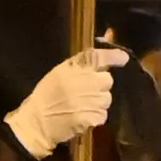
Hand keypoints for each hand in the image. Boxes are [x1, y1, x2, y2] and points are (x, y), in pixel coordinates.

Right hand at [6, 40, 117, 159]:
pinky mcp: (94, 117)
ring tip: (83, 105)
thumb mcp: (60, 72)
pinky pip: (103, 115)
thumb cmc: (46, 95)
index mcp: (76, 66)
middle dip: (100, 85)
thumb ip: (83, 63)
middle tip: (87, 91)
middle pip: (108, 80)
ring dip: (99, 102)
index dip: (115, 57)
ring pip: (107, 99)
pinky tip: (82, 116)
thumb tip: (107, 38)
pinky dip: (95, 117)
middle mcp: (88, 80)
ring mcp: (92, 99)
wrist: (37, 122)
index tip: (123, 59)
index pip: (101, 56)